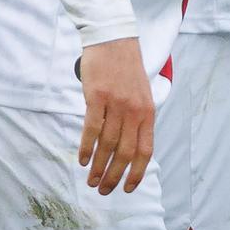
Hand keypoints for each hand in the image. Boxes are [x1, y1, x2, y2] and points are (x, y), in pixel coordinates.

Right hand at [77, 37, 153, 193]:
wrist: (113, 40)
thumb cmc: (125, 68)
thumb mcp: (141, 94)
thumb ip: (137, 119)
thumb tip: (129, 146)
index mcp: (148, 113)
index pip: (145, 151)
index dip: (136, 173)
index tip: (127, 189)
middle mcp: (134, 111)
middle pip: (125, 152)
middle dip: (114, 176)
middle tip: (103, 189)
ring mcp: (115, 104)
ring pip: (107, 144)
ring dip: (98, 166)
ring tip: (91, 179)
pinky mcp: (96, 97)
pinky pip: (91, 128)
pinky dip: (86, 146)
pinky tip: (82, 158)